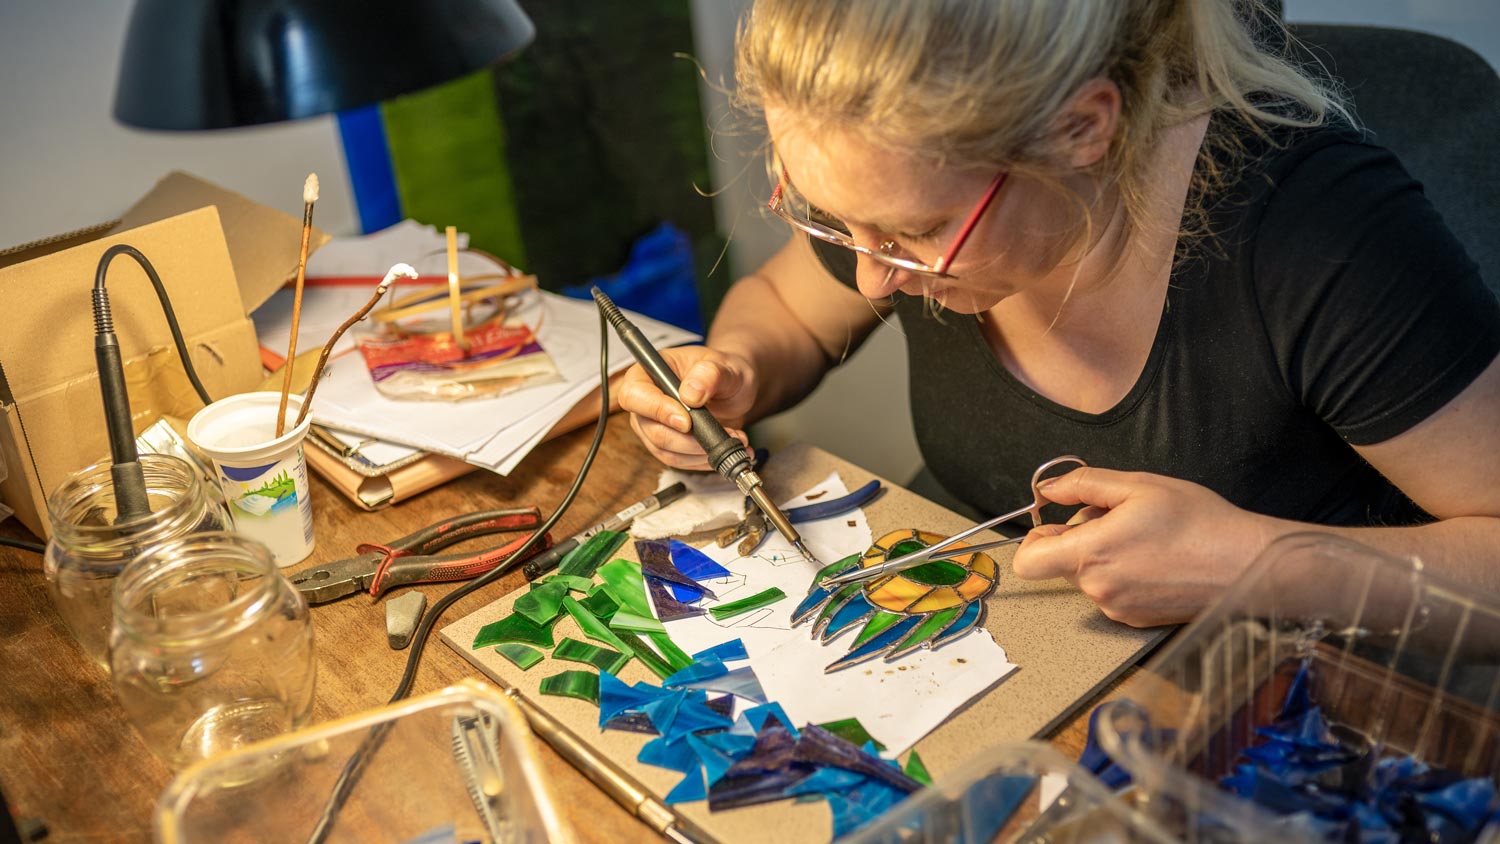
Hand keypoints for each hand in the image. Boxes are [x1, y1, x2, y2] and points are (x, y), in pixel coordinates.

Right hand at [616, 345, 757, 470]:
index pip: (634, 395)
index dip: (657, 411)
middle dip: (688, 439)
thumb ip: (709, 375)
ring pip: (666, 451)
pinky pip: (679, 461)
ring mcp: (653, 426)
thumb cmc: (724, 371)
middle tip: (723, 433)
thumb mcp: (724, 366)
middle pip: (652, 430)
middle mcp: (645, 402)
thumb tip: (690, 394)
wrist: (734, 389)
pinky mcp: (667, 446)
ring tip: (732, 439)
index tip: (687, 421)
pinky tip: (724, 448)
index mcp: (649, 373)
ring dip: (700, 451)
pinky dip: (704, 459)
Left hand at [1009, 467, 1274, 626]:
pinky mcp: (1136, 620)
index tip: (1060, 523)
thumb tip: (1048, 489)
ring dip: (1102, 555)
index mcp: (1091, 556)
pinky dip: (1121, 574)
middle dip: (1078, 539)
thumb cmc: (1198, 522)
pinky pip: (1111, 593)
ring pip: (1087, 577)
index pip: (1027, 562)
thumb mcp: (1138, 486)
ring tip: (1143, 537)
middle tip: (1117, 518)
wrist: (1247, 564)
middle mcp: (1098, 591)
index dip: (1036, 538)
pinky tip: (1155, 558)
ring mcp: (1117, 610)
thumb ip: (1084, 484)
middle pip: (1059, 564)